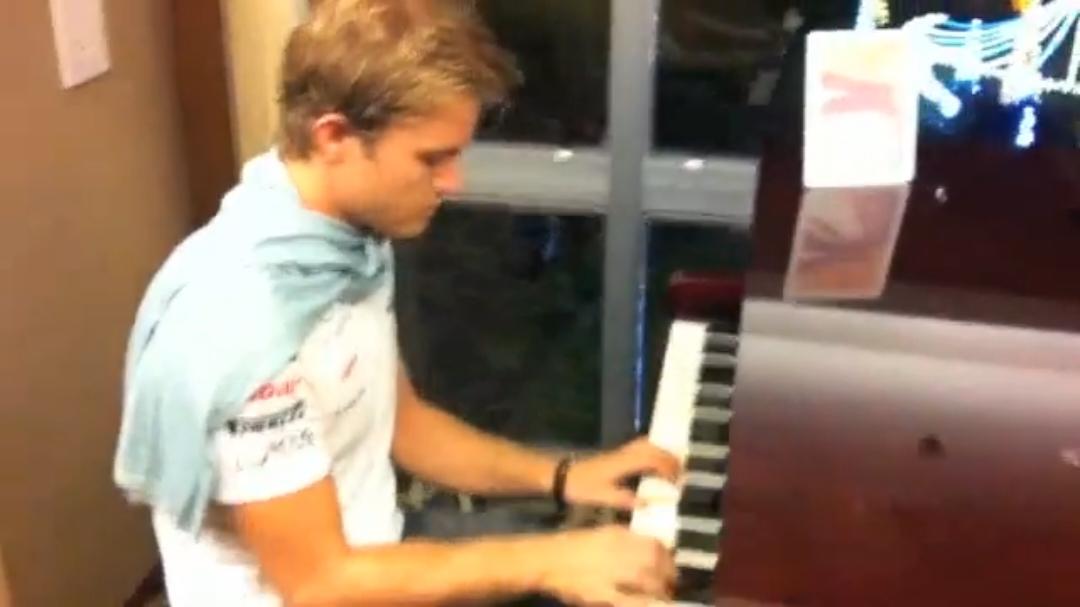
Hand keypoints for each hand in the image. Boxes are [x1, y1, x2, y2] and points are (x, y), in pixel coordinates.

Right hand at [538, 525, 675, 606]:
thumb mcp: (602, 535)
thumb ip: (625, 541)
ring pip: (647, 581)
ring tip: (664, 597)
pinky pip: (629, 601)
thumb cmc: (572, 546)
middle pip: (655, 562)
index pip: (654, 544)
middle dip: (669, 575)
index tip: (671, 565)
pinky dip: (644, 603)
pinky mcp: (601, 593)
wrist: (545, 559)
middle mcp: (618, 551)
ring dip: (660, 590)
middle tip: (671, 585)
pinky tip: (651, 605)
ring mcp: (610, 572)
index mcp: (618, 535)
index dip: (668, 557)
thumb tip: (650, 549)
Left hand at [564, 437, 680, 510]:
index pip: (653, 460)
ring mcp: (620, 451)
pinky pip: (640, 447)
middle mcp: (624, 453)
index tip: (678, 482)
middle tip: (683, 473)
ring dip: (663, 452)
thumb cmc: (581, 486)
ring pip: (647, 444)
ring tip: (674, 467)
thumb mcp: (603, 497)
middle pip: (653, 448)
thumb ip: (626, 500)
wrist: (561, 475)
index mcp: (623, 463)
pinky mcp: (616, 453)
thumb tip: (649, 504)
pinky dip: (653, 452)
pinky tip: (655, 464)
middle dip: (671, 458)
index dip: (668, 469)